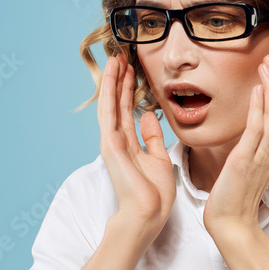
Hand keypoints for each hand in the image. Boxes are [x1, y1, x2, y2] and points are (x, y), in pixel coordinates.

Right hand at [97, 53, 175, 246]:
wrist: (149, 212)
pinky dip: (111, 91)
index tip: (132, 70)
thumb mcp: (158, 158)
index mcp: (130, 144)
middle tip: (120, 56)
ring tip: (115, 58)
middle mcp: (117, 140)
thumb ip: (152, 137)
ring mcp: (111, 141)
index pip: (128, 110)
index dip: (129, 89)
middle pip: (117, 103)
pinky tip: (113, 74)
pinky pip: (110, 111)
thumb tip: (148, 117)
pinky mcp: (110, 144)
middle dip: (119, 79)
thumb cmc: (155, 192)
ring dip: (112, 80)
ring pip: (111, 103)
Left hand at [203, 54, 268, 235]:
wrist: (231, 222)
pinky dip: (258, 107)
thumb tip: (253, 121)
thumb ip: (254, 143)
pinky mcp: (245, 160)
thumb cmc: (235, 194)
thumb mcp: (249, 163)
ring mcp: (261, 155)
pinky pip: (257, 130)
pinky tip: (255, 90)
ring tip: (265, 66)